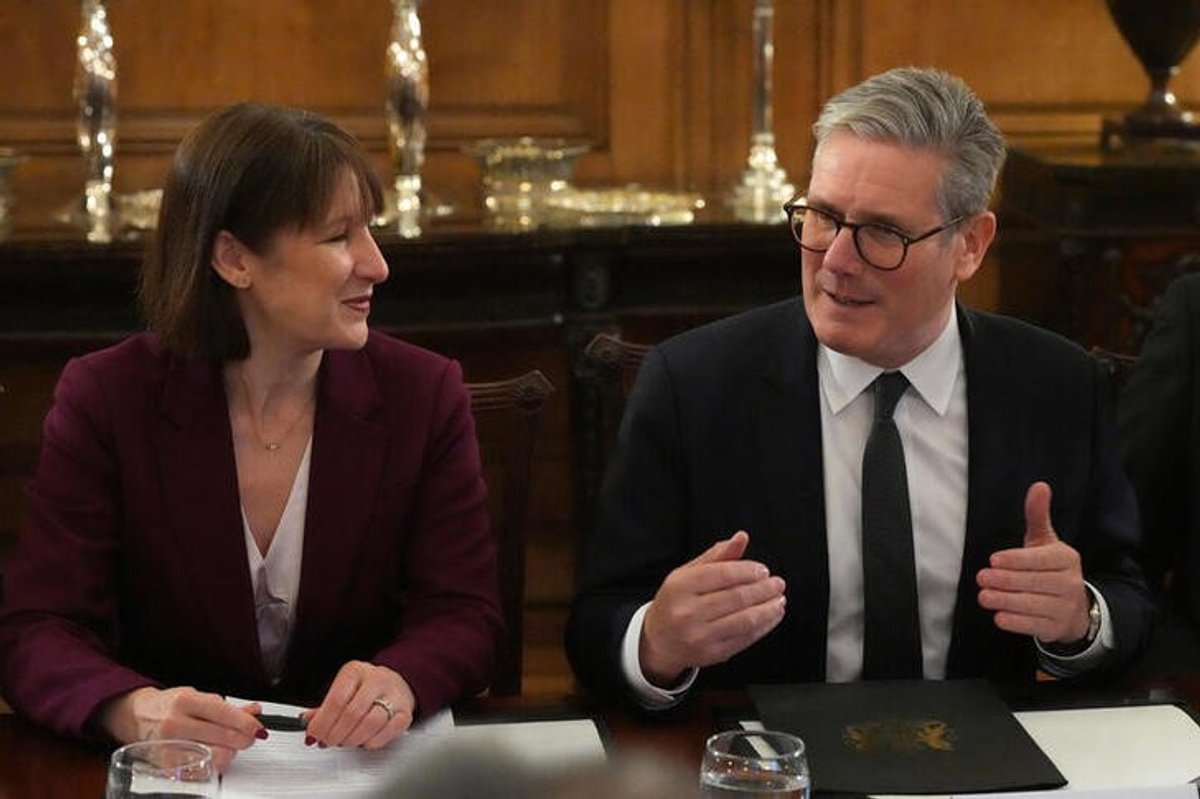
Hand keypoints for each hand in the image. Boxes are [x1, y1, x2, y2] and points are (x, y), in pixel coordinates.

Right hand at [98, 686, 263, 772]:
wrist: (136, 716)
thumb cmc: (170, 705)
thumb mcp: (198, 696)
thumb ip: (227, 706)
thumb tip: (254, 712)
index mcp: (185, 701)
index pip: (223, 713)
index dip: (246, 723)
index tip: (258, 728)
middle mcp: (175, 723)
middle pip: (222, 737)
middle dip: (242, 739)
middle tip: (249, 737)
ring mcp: (169, 745)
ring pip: (214, 756)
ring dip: (230, 752)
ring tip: (230, 745)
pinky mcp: (166, 764)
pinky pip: (200, 770)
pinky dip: (213, 764)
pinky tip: (215, 755)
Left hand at [304, 661, 414, 748]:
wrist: (396, 683)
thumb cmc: (364, 689)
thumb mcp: (342, 690)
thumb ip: (323, 708)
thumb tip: (306, 722)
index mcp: (355, 671)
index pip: (336, 700)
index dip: (322, 722)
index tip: (314, 735)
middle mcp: (376, 680)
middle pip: (352, 713)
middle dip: (335, 734)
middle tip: (327, 742)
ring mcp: (393, 695)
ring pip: (371, 723)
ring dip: (352, 739)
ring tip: (344, 741)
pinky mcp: (405, 712)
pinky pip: (387, 732)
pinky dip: (371, 742)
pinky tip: (363, 741)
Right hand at [640, 531, 786, 686]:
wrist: (659, 641)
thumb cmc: (676, 602)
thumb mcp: (688, 573)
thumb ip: (717, 556)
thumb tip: (741, 538)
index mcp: (680, 586)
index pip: (722, 574)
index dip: (748, 571)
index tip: (763, 570)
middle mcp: (687, 612)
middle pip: (737, 597)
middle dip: (764, 589)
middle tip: (777, 583)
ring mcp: (700, 636)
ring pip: (745, 620)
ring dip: (768, 609)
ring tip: (779, 599)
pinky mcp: (712, 654)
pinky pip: (745, 638)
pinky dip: (764, 626)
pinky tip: (771, 616)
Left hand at [976, 481, 1090, 644]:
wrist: (1074, 608)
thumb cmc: (1050, 569)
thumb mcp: (1045, 541)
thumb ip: (1038, 516)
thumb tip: (1039, 485)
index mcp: (1066, 558)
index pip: (1041, 559)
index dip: (1017, 560)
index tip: (993, 560)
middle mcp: (1070, 583)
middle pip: (1034, 582)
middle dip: (1005, 580)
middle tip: (981, 578)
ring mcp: (1065, 607)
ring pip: (1033, 604)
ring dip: (1006, 601)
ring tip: (983, 596)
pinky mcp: (1056, 628)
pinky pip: (1035, 626)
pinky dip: (1016, 622)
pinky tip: (999, 617)